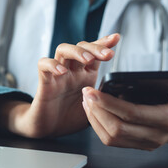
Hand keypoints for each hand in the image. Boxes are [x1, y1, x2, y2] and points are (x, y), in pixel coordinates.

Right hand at [0, 34, 119, 137]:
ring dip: (77, 51)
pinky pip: (43, 65)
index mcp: (85, 75)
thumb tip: (124, 98)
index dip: (104, 43)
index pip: (94, 53)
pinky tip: (62, 71)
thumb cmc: (69, 118)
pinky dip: (51, 64)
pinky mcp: (44, 82)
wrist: (49, 130)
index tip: (116, 38)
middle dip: (95, 47)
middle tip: (108, 54)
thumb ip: (105, 100)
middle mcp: (72, 71)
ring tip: (88, 59)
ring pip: (63, 50)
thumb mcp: (94, 109)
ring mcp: (57, 74)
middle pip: (80, 46)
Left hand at [82, 68, 167, 150]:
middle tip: (86, 93)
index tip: (94, 92)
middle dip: (97, 110)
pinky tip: (92, 111)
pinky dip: (98, 126)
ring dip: (94, 119)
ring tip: (87, 100)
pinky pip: (112, 140)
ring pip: (111, 137)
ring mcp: (144, 142)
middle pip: (117, 128)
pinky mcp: (136, 144)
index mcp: (167, 119)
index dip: (110, 103)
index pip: (132, 114)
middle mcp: (155, 135)